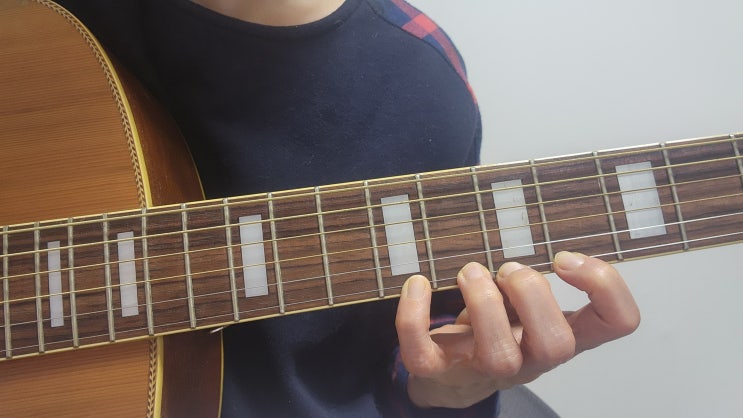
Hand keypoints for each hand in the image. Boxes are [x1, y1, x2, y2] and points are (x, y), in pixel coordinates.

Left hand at [395, 251, 639, 408]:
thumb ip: (534, 273)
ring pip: (500, 355)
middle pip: (556, 345)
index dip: (605, 287)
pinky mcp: (438, 372)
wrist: (451, 377)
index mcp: (560, 333)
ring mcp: (484, 370)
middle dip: (531, 294)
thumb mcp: (523, 302)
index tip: (563, 256)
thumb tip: (525, 215)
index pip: (617, 322)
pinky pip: (423, 355)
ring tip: (470, 272)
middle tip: (507, 269)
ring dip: (484, 302)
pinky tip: (417, 284)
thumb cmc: (493, 328)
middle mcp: (531, 358)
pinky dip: (414, 316)